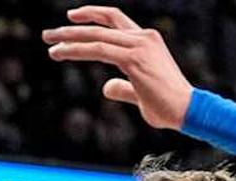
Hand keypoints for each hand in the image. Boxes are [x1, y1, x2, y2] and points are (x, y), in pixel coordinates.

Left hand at [43, 5, 192, 129]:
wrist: (186, 110)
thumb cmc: (166, 105)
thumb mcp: (139, 93)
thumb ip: (123, 87)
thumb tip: (107, 87)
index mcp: (146, 40)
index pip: (115, 19)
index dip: (92, 15)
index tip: (70, 18)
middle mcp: (143, 37)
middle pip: (102, 24)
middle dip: (72, 28)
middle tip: (48, 34)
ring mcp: (139, 46)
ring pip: (96, 36)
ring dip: (69, 39)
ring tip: (49, 44)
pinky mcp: (134, 59)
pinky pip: (98, 50)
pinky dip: (77, 50)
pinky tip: (61, 53)